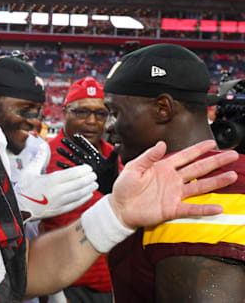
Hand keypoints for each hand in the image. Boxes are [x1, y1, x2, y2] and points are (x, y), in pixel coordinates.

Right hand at [16, 164, 97, 220]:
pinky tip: (88, 195)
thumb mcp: (28, 172)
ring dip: (89, 188)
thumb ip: (38, 159)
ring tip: (94, 184)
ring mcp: (59, 202)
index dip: (83, 170)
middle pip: (79, 183)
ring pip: (79, 194)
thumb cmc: (23, 189)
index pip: (73, 174)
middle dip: (89, 178)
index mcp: (51, 180)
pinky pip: (75, 204)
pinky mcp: (59, 210)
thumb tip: (42, 146)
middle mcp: (57, 191)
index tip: (88, 167)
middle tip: (94, 174)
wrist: (19, 208)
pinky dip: (84, 199)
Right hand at [57, 133, 118, 194]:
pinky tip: (58, 165)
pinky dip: (65, 167)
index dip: (82, 141)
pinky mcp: (81, 175)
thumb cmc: (113, 173)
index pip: (87, 146)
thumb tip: (119, 145)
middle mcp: (88, 160)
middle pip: (78, 151)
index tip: (75, 135)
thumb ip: (114, 154)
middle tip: (62, 139)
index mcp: (95, 156)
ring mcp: (84, 167)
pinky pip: (72, 170)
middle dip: (70, 145)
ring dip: (66, 154)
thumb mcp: (113, 162)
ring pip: (73, 159)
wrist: (111, 185)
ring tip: (58, 149)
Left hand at [110, 140, 237, 228]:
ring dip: (216, 182)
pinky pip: (192, 208)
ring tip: (232, 176)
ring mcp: (174, 194)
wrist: (119, 208)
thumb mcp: (133, 167)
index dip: (199, 149)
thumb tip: (162, 144)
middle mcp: (172, 180)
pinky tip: (218, 207)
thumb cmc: (124, 188)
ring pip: (200, 186)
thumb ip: (148, 156)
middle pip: (198, 168)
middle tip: (232, 156)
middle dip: (215, 162)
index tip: (213, 143)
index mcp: (163, 167)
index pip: (185, 156)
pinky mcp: (172, 208)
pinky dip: (205, 208)